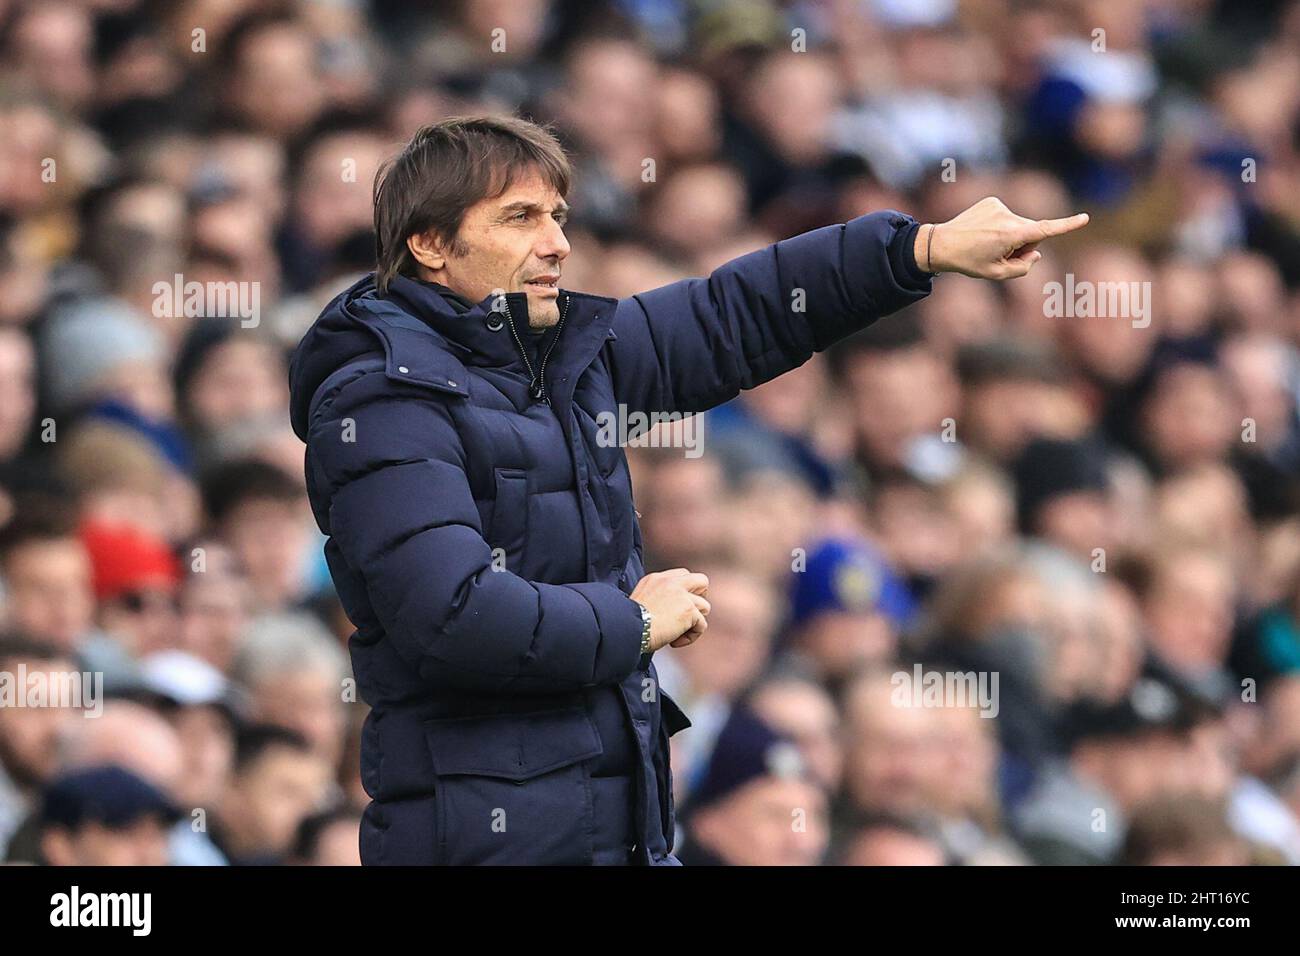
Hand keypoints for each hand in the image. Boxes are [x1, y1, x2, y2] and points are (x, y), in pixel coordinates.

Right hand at [629, 568, 709, 651]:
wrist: (627, 630)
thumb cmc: (628, 624)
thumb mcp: (640, 603)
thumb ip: (656, 599)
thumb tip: (669, 612)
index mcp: (656, 579)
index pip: (681, 576)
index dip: (685, 592)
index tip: (676, 608)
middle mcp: (670, 582)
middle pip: (701, 581)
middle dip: (700, 598)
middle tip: (689, 614)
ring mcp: (682, 595)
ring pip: (705, 606)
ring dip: (694, 622)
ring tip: (677, 634)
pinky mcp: (689, 610)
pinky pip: (701, 625)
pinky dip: (691, 637)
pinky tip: (675, 642)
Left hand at [916, 196, 1088, 279]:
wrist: (941, 243)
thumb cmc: (969, 262)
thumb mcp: (997, 274)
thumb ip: (1023, 267)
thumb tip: (1036, 253)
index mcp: (1011, 235)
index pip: (1045, 230)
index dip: (1067, 225)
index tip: (1085, 218)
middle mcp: (1008, 217)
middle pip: (1032, 232)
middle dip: (1025, 244)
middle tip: (1000, 255)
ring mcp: (999, 207)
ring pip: (1020, 224)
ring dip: (1011, 235)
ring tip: (987, 244)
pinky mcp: (992, 201)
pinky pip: (1007, 216)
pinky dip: (1001, 226)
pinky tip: (983, 232)